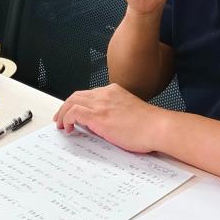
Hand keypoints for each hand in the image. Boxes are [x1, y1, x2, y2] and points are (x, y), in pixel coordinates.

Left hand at [53, 83, 168, 153]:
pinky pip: (73, 112)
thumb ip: (115, 113)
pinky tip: (68, 127)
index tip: (74, 113)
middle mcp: (105, 94)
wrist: (158, 127)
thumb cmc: (150, 125)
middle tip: (61, 118)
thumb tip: (104, 124)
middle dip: (66, 107)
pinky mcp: (98, 116)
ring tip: (61, 124)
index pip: (89, 94)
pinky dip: (66, 119)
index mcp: (114, 91)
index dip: (78, 104)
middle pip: (76, 95)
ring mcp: (101, 104)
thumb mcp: (129, 112)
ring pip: (71, 101)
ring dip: (63, 113)